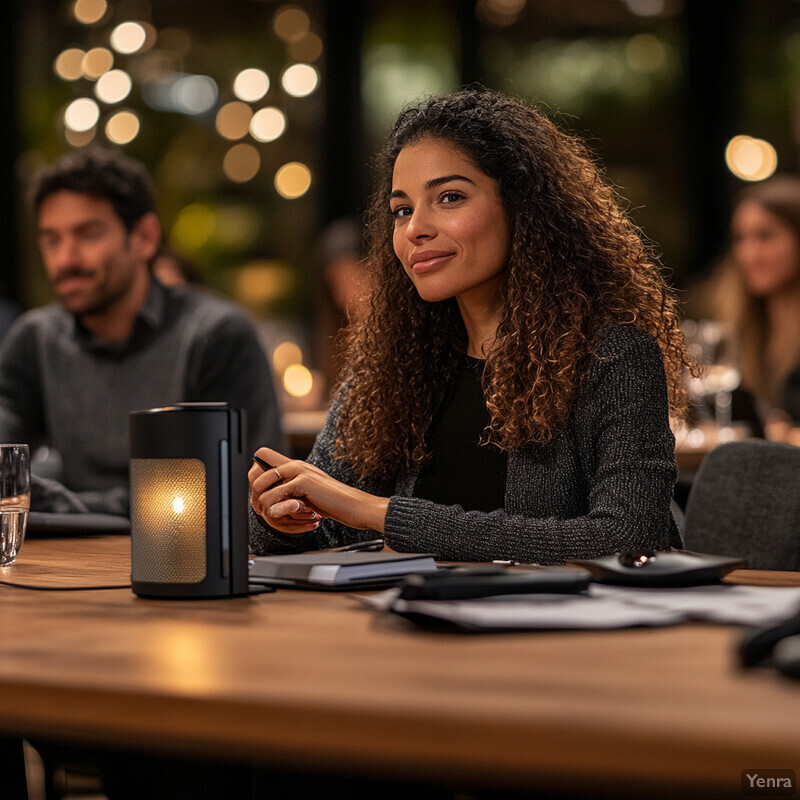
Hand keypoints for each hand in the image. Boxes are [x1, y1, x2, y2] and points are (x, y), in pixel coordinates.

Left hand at [249, 448, 389, 534]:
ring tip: (278, 515)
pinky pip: (275, 495)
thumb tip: (268, 501)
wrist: (352, 506)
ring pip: (261, 486)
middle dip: (254, 494)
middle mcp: (293, 464)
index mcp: (293, 465)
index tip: (261, 497)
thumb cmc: (331, 503)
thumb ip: (289, 492)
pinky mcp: (302, 482)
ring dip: (264, 506)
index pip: (262, 458)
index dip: (256, 478)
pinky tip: (290, 515)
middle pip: (254, 472)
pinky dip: (276, 510)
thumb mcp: (306, 495)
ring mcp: (298, 471)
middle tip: (264, 510)